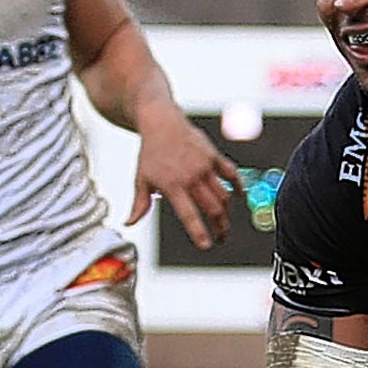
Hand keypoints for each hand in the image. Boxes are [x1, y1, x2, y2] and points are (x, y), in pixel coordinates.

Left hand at [128, 103, 238, 249]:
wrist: (161, 122)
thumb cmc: (150, 152)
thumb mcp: (141, 178)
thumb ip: (139, 204)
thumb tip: (129, 223)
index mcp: (172, 185)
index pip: (188, 214)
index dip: (198, 231)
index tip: (206, 245)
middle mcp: (191, 177)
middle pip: (212, 208)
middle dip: (219, 227)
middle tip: (221, 238)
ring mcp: (204, 166)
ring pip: (223, 195)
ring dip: (227, 213)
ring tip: (225, 222)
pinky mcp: (213, 156)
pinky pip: (231, 173)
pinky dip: (237, 185)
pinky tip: (238, 196)